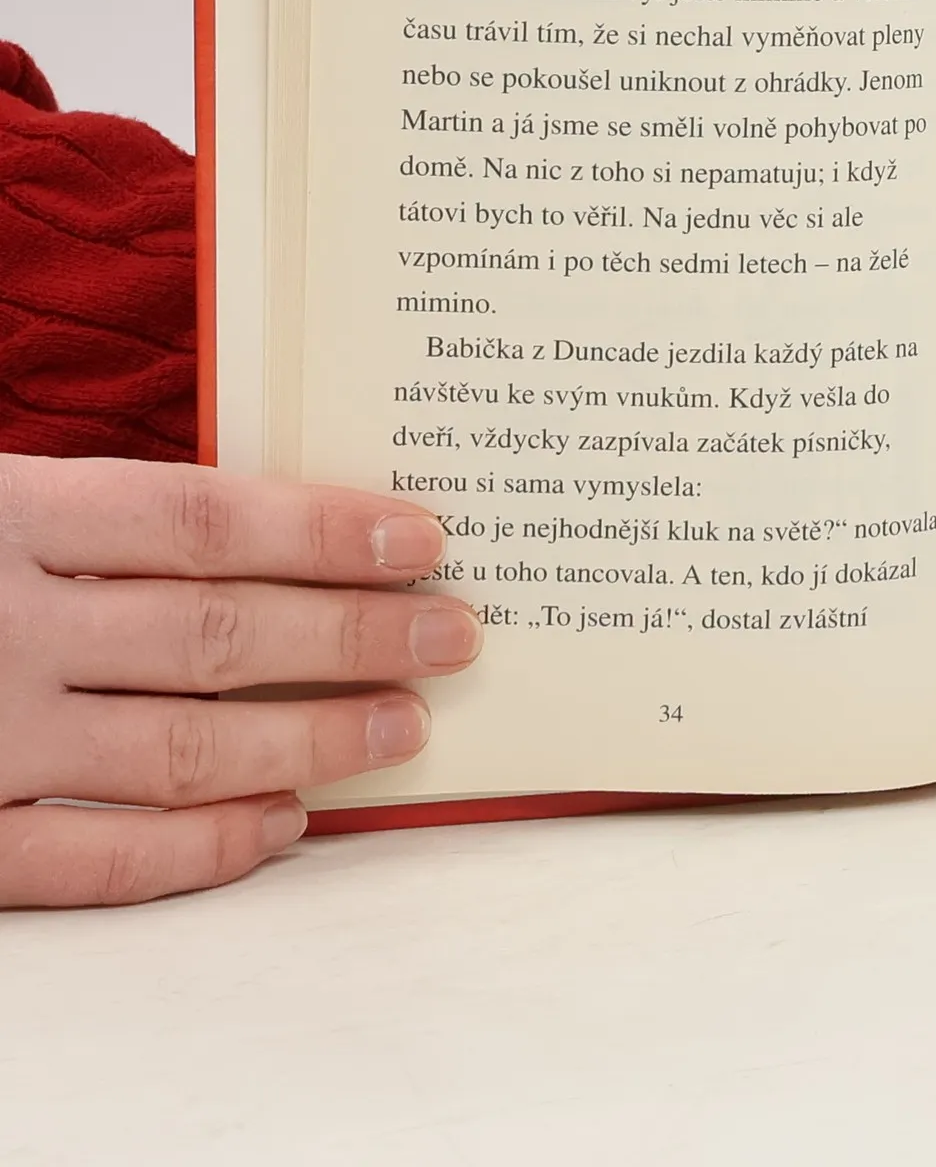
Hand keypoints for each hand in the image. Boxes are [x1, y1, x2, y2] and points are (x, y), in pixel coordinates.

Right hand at [0, 455, 481, 906]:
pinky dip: (203, 846)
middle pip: (212, 634)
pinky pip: (98, 861)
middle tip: (454, 638)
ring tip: (404, 727)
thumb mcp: (7, 510)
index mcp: (15, 520)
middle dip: (352, 638)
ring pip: (177, 752)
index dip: (322, 533)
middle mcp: (2, 632)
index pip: (201, 521)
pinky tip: (287, 819)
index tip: (421, 543)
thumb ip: (115, 528)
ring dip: (311, 742)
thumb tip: (295, 539)